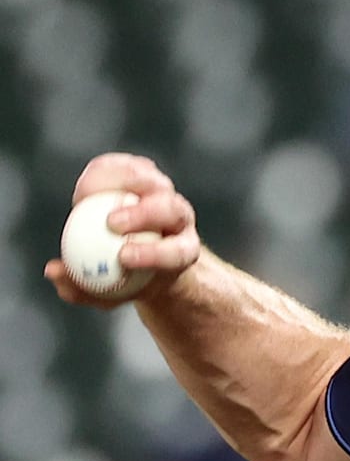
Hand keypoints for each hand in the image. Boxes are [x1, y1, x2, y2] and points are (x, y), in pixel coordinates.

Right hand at [43, 153, 200, 309]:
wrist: (136, 250)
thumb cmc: (123, 280)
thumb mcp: (105, 294)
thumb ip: (81, 288)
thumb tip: (54, 271)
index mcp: (184, 252)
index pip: (178, 252)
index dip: (155, 254)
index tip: (123, 257)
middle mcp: (182, 219)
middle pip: (172, 209)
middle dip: (145, 214)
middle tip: (111, 223)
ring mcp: (165, 192)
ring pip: (150, 180)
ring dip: (120, 184)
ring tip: (87, 197)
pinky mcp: (143, 171)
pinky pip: (124, 166)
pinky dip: (105, 173)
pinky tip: (85, 187)